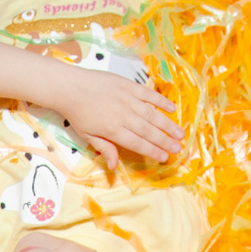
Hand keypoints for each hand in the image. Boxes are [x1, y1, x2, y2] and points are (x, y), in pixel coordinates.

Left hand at [49, 67, 183, 167]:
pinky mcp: (129, 85)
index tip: (165, 157)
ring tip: (180, 133)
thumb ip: (105, 149)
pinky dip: (161, 101)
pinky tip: (172, 109)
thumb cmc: (78, 113)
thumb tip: (114, 166)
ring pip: (152, 114)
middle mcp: (123, 115)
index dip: (153, 151)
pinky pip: (148, 94)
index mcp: (113, 130)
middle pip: (149, 131)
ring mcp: (128, 99)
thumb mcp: (88, 135)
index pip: (138, 143)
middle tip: (178, 148)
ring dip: (168, 125)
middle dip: (165, 141)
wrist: (70, 87)